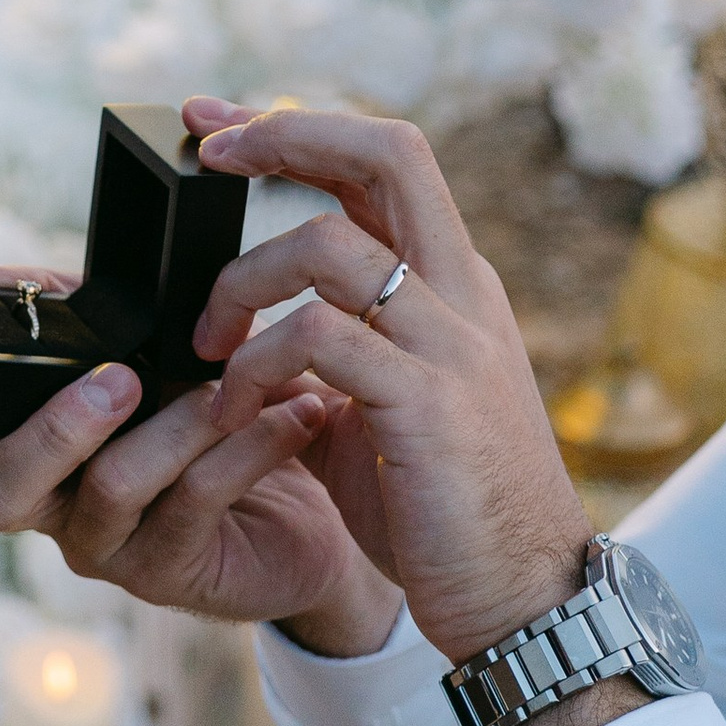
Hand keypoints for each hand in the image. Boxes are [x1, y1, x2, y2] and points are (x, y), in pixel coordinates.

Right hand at [0, 271, 398, 641]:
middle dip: (49, 432)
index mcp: (10, 436)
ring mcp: (102, 544)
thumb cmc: (200, 400)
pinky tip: (293, 409)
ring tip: (225, 384)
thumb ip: (63, 311)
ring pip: (109, 488)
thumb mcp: (132, 340)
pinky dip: (248, 447)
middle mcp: (42, 500)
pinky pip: (197, 503)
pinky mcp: (172, 569)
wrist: (311, 492)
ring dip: (175, 426)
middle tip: (118, 379)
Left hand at [183, 96, 592, 667]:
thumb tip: (244, 333)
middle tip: (204, 156)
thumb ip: (326, 358)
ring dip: (242, 282)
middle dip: (283, 135)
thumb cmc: (442, 512)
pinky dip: (257, 363)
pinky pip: (318, 339)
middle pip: (387, 154)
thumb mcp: (378, 412)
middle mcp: (460, 294)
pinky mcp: (426, 402)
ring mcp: (451, 344)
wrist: (522, 598)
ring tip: (209, 346)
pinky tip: (235, 407)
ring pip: (329, 245)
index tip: (215, 127)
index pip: (384, 165)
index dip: (298, 128)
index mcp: (452, 287)